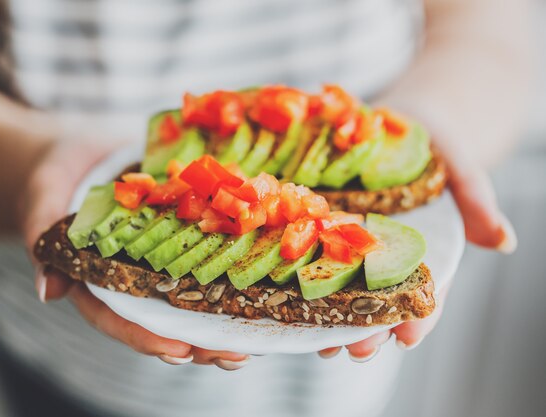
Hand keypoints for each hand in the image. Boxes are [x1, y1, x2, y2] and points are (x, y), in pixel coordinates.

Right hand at [21, 141, 249, 369]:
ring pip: (192, 296)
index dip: (149, 336)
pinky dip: (235, 269)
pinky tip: (266, 282)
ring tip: (257, 338)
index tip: (180, 350)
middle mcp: (134, 276)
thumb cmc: (53, 176)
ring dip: (224, 320)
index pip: (121, 318)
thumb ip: (42, 239)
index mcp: (99, 281)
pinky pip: (210, 252)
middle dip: (199, 341)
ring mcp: (161, 256)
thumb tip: (49, 293)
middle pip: (165, 318)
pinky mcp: (184, 230)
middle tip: (234, 355)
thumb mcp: (40, 199)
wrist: (80, 149)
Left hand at [318, 138, 516, 361]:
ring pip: (344, 289)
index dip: (418, 318)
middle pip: (379, 301)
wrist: (401, 119)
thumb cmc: (437, 147)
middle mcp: (387, 255)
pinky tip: (287, 297)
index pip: (425, 293)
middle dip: (369, 329)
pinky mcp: (322, 224)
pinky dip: (302, 275)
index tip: (408, 338)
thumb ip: (477, 202)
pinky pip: (312, 252)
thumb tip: (504, 241)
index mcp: (424, 251)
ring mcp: (353, 243)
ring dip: (333, 318)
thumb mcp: (460, 167)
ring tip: (323, 343)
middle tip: (358, 350)